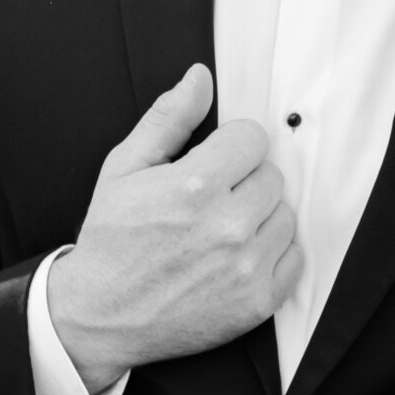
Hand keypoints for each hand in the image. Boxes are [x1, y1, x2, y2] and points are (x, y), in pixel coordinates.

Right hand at [47, 65, 302, 392]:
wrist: (100, 316)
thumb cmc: (110, 240)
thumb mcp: (124, 169)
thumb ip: (168, 119)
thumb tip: (200, 77)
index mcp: (195, 185)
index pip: (253, 138)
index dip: (231, 148)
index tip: (212, 165)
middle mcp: (228, 225)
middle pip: (272, 176)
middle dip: (244, 182)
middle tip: (211, 202)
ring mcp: (246, 267)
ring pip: (285, 215)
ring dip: (260, 218)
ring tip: (221, 231)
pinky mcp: (258, 302)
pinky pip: (294, 259)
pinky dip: (272, 255)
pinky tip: (237, 258)